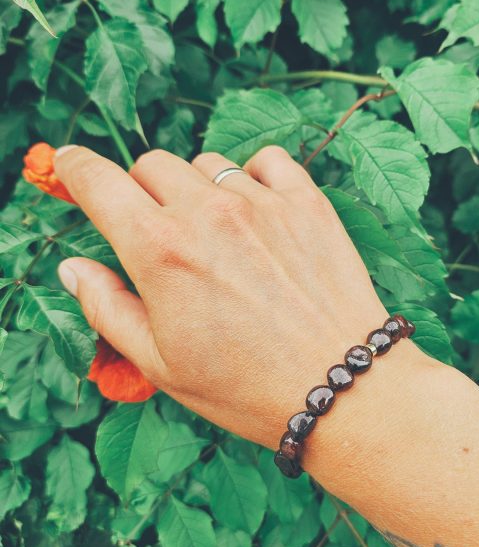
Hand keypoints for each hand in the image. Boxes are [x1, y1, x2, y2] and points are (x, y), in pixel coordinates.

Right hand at [54, 145, 423, 454]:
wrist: (339, 386)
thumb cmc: (244, 386)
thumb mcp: (159, 363)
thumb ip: (105, 307)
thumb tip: (72, 267)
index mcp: (160, 251)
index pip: (99, 181)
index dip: (75, 168)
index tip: (71, 166)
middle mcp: (208, 213)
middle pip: (152, 165)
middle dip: (143, 192)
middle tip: (160, 232)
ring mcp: (262, 202)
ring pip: (207, 164)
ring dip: (199, 190)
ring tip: (218, 238)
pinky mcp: (307, 202)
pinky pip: (266, 160)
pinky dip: (254, 177)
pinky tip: (258, 214)